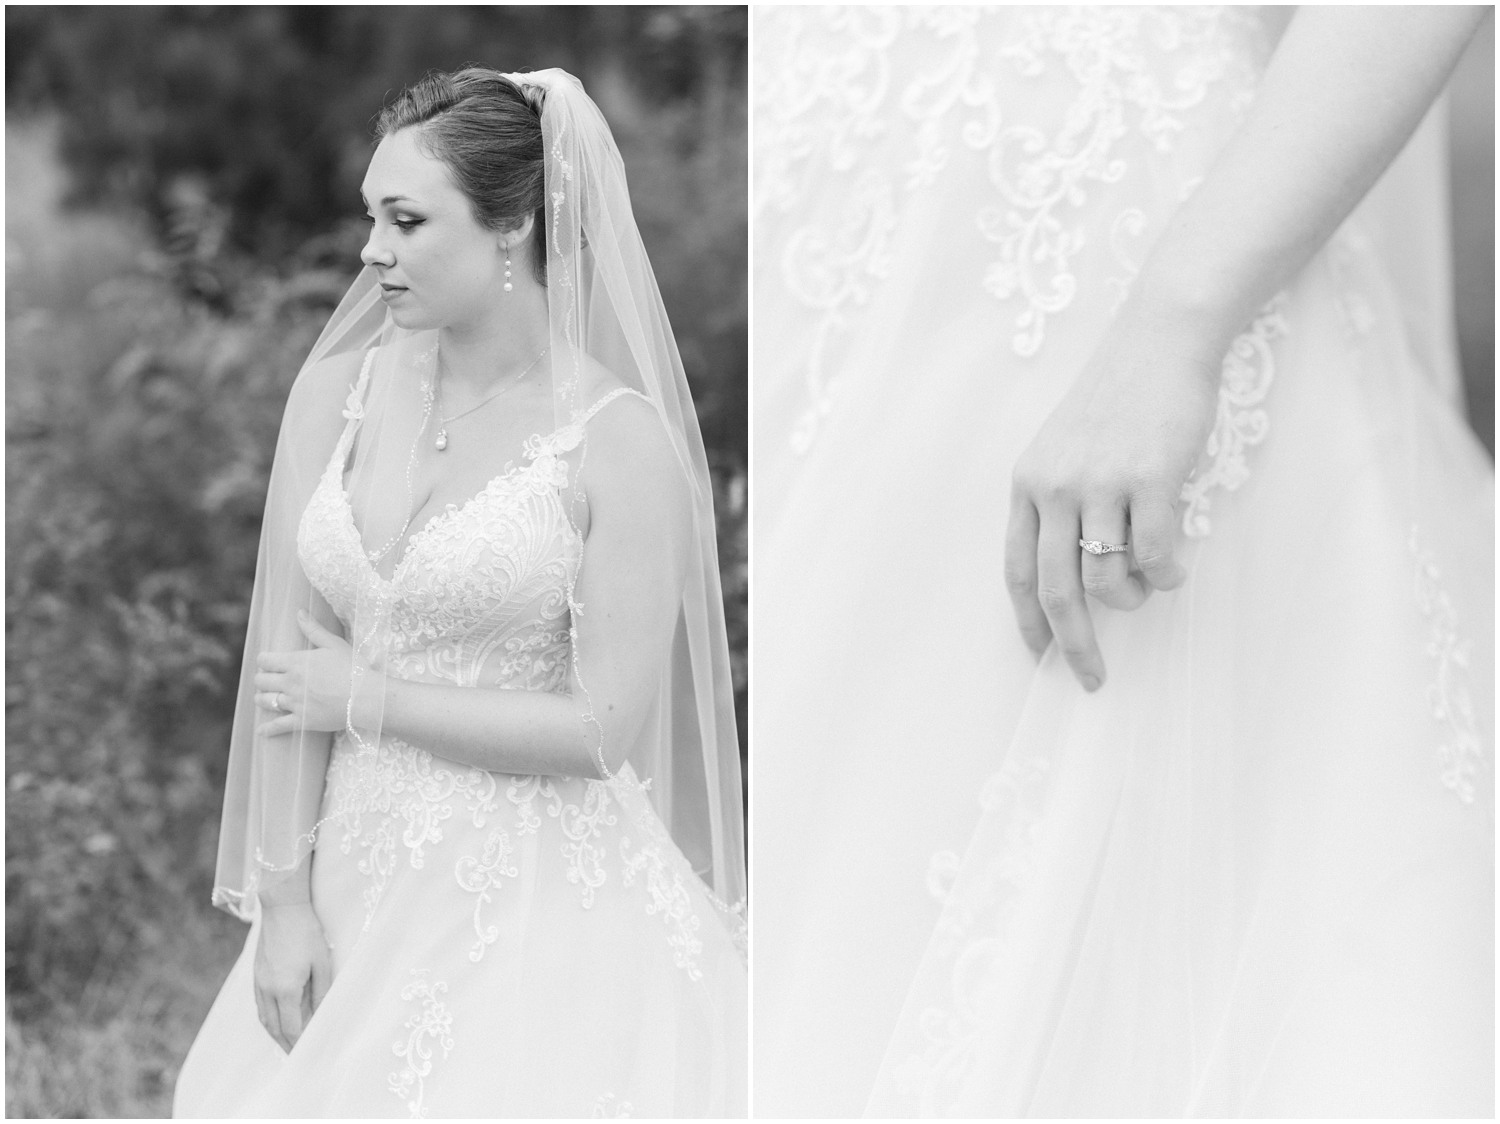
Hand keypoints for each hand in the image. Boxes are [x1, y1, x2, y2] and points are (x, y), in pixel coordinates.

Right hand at [253, 899, 332, 1053]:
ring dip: (275, 1034)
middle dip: (286, 1045)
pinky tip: (278, 1018)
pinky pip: (260, 1005)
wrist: (282, 907)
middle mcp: (267, 990)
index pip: (291, 1028)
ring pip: (264, 1018)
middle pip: (274, 1028)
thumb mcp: (322, 962)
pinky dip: (269, 1018)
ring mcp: (258, 982)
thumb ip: (321, 992)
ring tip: (288, 1042)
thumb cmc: (307, 932)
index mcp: (284, 989)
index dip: (299, 1044)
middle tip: (297, 1057)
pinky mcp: (256, 974)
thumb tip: (321, 1016)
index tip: (307, 1055)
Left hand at [255, 612, 353, 734]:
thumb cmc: (354, 668)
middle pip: (261, 680)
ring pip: (265, 701)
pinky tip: (261, 731)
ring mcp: (295, 703)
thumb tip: (299, 612)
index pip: (266, 660)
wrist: (366, 697)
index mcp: (296, 662)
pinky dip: (267, 729)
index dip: (264, 660)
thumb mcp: (334, 644)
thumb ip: (313, 629)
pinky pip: (278, 726)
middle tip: (266, 680)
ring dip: (261, 699)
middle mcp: (290, 682)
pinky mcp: (302, 721)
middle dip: (261, 679)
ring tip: (263, 698)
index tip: (268, 661)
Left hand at [1004, 311, 1222, 690]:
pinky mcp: (1150, 478)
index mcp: (1027, 483)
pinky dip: (1167, 574)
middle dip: (1073, 644)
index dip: (1027, 621)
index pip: (1016, 569)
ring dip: (1133, 598)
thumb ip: (1060, 503)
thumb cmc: (1117, 397)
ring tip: (1149, 584)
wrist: (1159, 340)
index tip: (1039, 657)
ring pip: (1108, 579)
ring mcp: (1100, 483)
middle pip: (1055, 590)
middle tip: (1092, 676)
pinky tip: (1174, 566)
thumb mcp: (1064, 447)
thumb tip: (1076, 576)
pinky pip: (1155, 555)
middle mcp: (1055, 487)